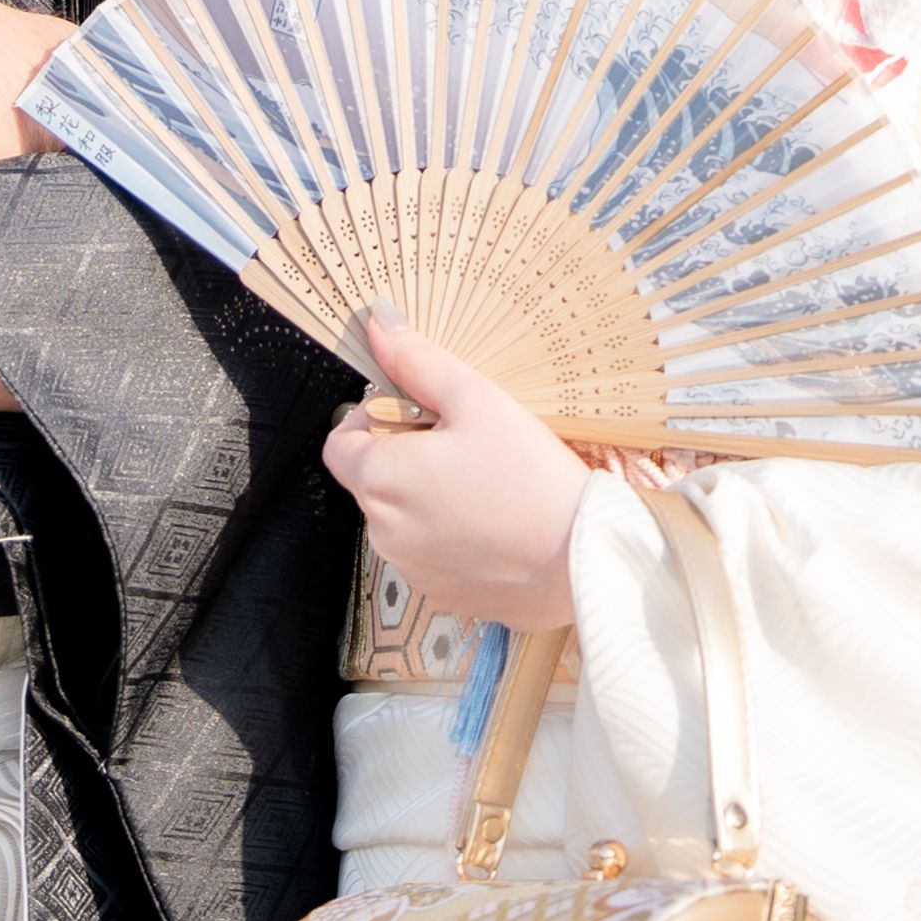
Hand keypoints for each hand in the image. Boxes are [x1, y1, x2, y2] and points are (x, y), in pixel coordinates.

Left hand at [322, 311, 587, 630]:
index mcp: (382, 479)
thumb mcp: (475, 399)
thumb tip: (380, 326)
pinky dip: (448, 534)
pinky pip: (429, 553)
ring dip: (425, 496)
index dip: (367, 421)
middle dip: (404, 456)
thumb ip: (418, 362)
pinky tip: (492, 520)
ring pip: (401, 518)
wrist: (581, 561)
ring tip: (482, 483)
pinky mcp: (442, 594)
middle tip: (460, 442)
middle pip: (372, 480)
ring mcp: (413, 569)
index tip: (408, 413)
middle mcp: (385, 532)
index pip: (339, 446)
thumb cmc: (530, 478)